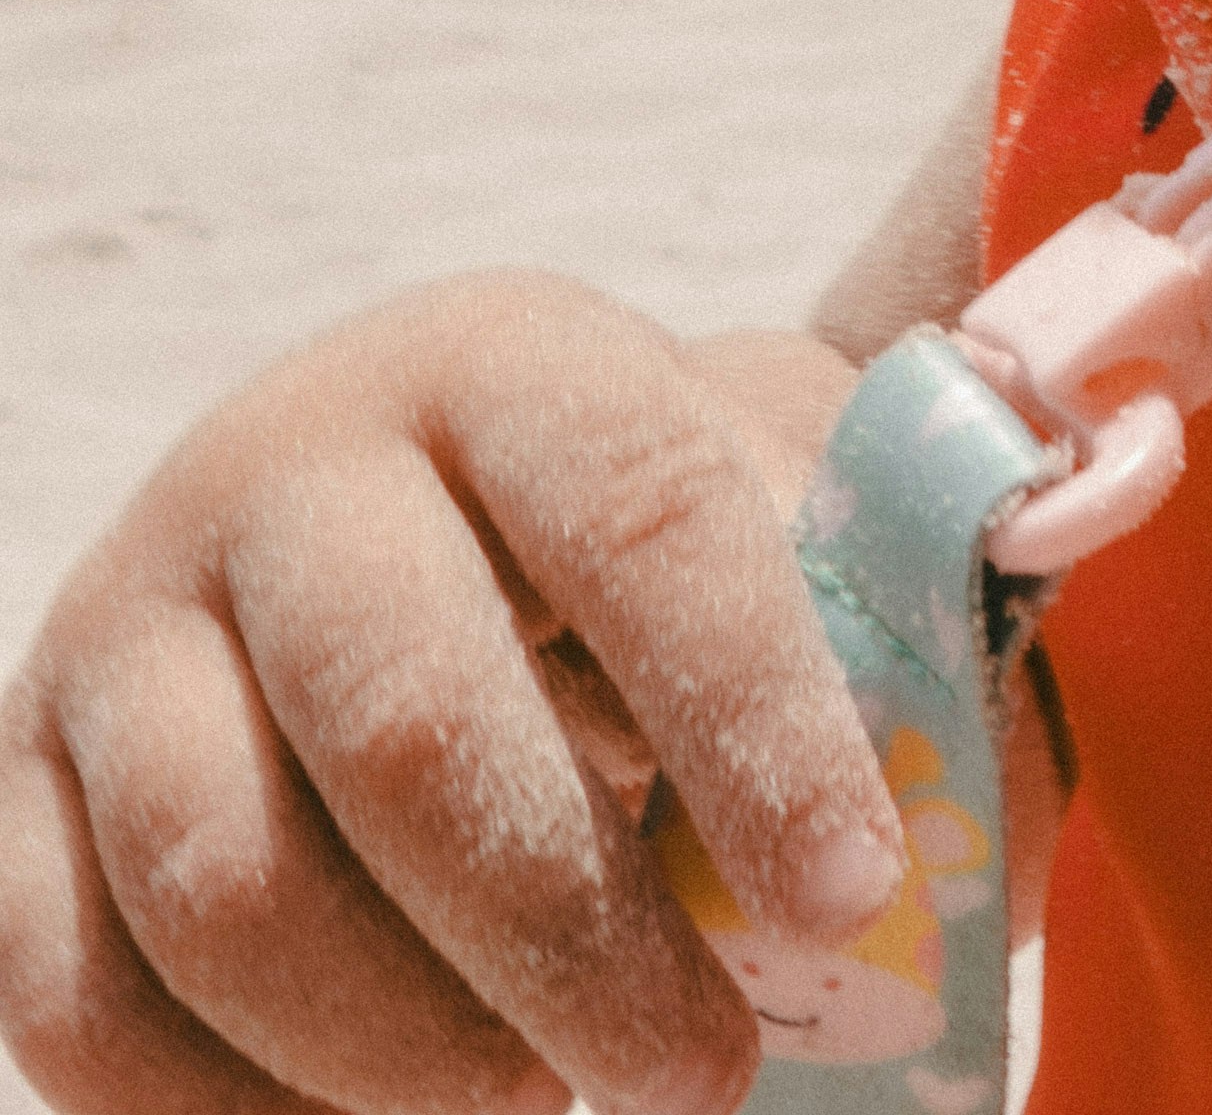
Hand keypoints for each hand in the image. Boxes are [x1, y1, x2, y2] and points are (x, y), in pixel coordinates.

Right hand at [0, 281, 898, 1114]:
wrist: (445, 541)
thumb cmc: (661, 576)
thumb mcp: (788, 532)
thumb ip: (876, 637)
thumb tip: (928, 837)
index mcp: (509, 361)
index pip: (640, 513)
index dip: (751, 712)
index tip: (846, 897)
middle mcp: (287, 464)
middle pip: (408, 722)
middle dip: (570, 938)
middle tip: (706, 1079)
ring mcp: (124, 629)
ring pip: (228, 888)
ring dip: (409, 1054)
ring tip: (548, 1107)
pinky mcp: (14, 797)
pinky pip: (75, 1010)